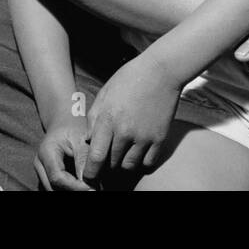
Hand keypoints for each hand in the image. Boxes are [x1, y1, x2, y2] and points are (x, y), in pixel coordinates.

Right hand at [35, 113, 92, 190]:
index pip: (57, 177)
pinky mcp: (46, 176)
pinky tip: (83, 186)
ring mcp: (41, 172)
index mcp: (46, 152)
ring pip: (54, 190)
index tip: (93, 188)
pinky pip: (57, 188)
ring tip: (89, 186)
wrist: (65, 124)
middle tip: (92, 189)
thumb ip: (84, 160)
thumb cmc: (75, 128)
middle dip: (73, 191)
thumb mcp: (81, 139)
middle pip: (53, 188)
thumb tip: (91, 186)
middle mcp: (39, 164)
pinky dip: (70, 188)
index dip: (75, 187)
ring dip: (72, 190)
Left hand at [83, 54, 180, 183]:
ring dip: (123, 163)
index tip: (88, 177)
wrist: (160, 71)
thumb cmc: (128, 79)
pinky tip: (138, 151)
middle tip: (107, 158)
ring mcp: (144, 136)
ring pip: (129, 165)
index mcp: (107, 119)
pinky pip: (148, 162)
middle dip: (106, 164)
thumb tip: (89, 140)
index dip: (90, 171)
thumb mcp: (104, 94)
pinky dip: (141, 161)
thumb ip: (94, 118)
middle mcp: (125, 131)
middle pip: (112, 163)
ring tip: (122, 153)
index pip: (96, 156)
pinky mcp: (159, 138)